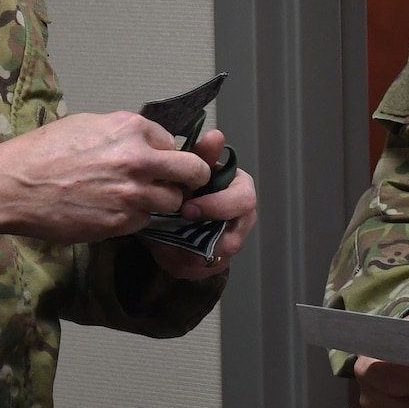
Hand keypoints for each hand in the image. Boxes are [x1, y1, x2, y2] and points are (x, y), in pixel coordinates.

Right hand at [0, 110, 210, 240]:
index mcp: (131, 129)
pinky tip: (113, 212)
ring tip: (136, 200)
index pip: (173, 142)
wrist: (13, 186)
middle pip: (192, 172)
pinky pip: (145, 222)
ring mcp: (132, 194)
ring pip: (172, 202)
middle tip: (181, 184)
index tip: (161, 162)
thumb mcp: (87, 125)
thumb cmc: (42, 152)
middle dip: (190, 178)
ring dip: (161, 202)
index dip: (167, 154)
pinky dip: (136, 219)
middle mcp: (139, 160)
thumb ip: (124, 134)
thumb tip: (146, 143)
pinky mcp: (121, 222)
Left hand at [147, 130, 257, 279]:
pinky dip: (180, 263)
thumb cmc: (187, 186)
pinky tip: (164, 251)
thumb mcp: (189, 168)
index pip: (244, 201)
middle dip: (204, 239)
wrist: (169, 209)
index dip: (218, 206)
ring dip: (187, 253)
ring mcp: (229, 243)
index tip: (188, 208)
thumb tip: (216, 136)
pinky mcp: (214, 263)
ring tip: (164, 242)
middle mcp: (241, 220)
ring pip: (215, 260)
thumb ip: (201, 155)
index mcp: (240, 192)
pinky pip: (200, 271)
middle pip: (235, 239)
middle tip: (176, 232)